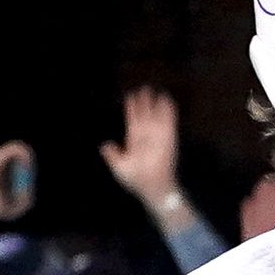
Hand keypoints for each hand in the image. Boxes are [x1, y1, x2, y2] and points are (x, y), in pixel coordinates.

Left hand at [99, 86, 183, 210]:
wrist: (151, 186)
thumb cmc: (136, 180)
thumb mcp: (119, 167)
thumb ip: (112, 155)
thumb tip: (105, 145)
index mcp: (134, 141)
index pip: (133, 121)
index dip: (132, 109)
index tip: (131, 97)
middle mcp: (146, 136)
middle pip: (145, 115)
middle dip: (144, 103)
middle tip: (144, 89)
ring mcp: (157, 137)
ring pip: (156, 116)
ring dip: (156, 104)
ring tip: (157, 91)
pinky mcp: (168, 138)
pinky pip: (169, 122)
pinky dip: (168, 112)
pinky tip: (167, 100)